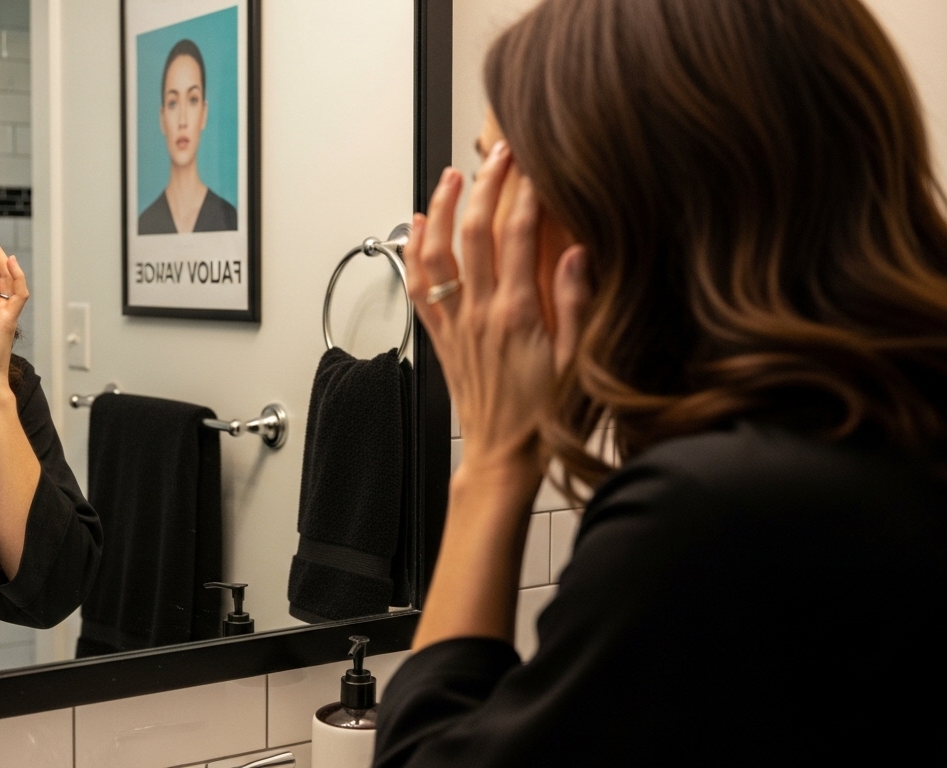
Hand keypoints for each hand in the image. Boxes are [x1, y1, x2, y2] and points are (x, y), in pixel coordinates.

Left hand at [405, 144, 589, 489]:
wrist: (502, 457)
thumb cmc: (544, 417)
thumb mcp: (577, 362)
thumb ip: (577, 304)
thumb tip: (578, 252)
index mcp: (517, 315)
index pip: (516, 237)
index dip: (523, 194)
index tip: (533, 164)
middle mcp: (479, 313)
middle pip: (473, 234)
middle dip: (484, 186)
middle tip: (498, 152)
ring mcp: (455, 324)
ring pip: (436, 255)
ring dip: (441, 210)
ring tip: (451, 176)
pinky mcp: (442, 337)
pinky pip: (419, 288)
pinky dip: (414, 253)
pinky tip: (418, 226)